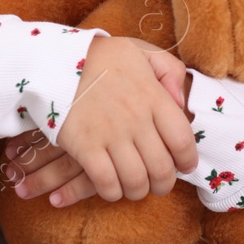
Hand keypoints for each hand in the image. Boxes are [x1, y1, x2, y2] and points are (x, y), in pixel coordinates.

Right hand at [39, 34, 197, 205]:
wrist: (55, 60)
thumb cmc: (102, 57)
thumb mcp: (143, 51)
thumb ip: (170, 71)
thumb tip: (182, 103)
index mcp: (153, 96)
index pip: (182, 139)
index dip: (188, 159)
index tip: (185, 166)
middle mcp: (136, 118)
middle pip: (162, 167)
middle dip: (165, 183)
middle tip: (160, 183)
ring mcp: (110, 135)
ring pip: (136, 181)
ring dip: (139, 191)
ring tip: (136, 186)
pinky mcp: (84, 147)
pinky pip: (106, 183)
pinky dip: (112, 192)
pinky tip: (111, 186)